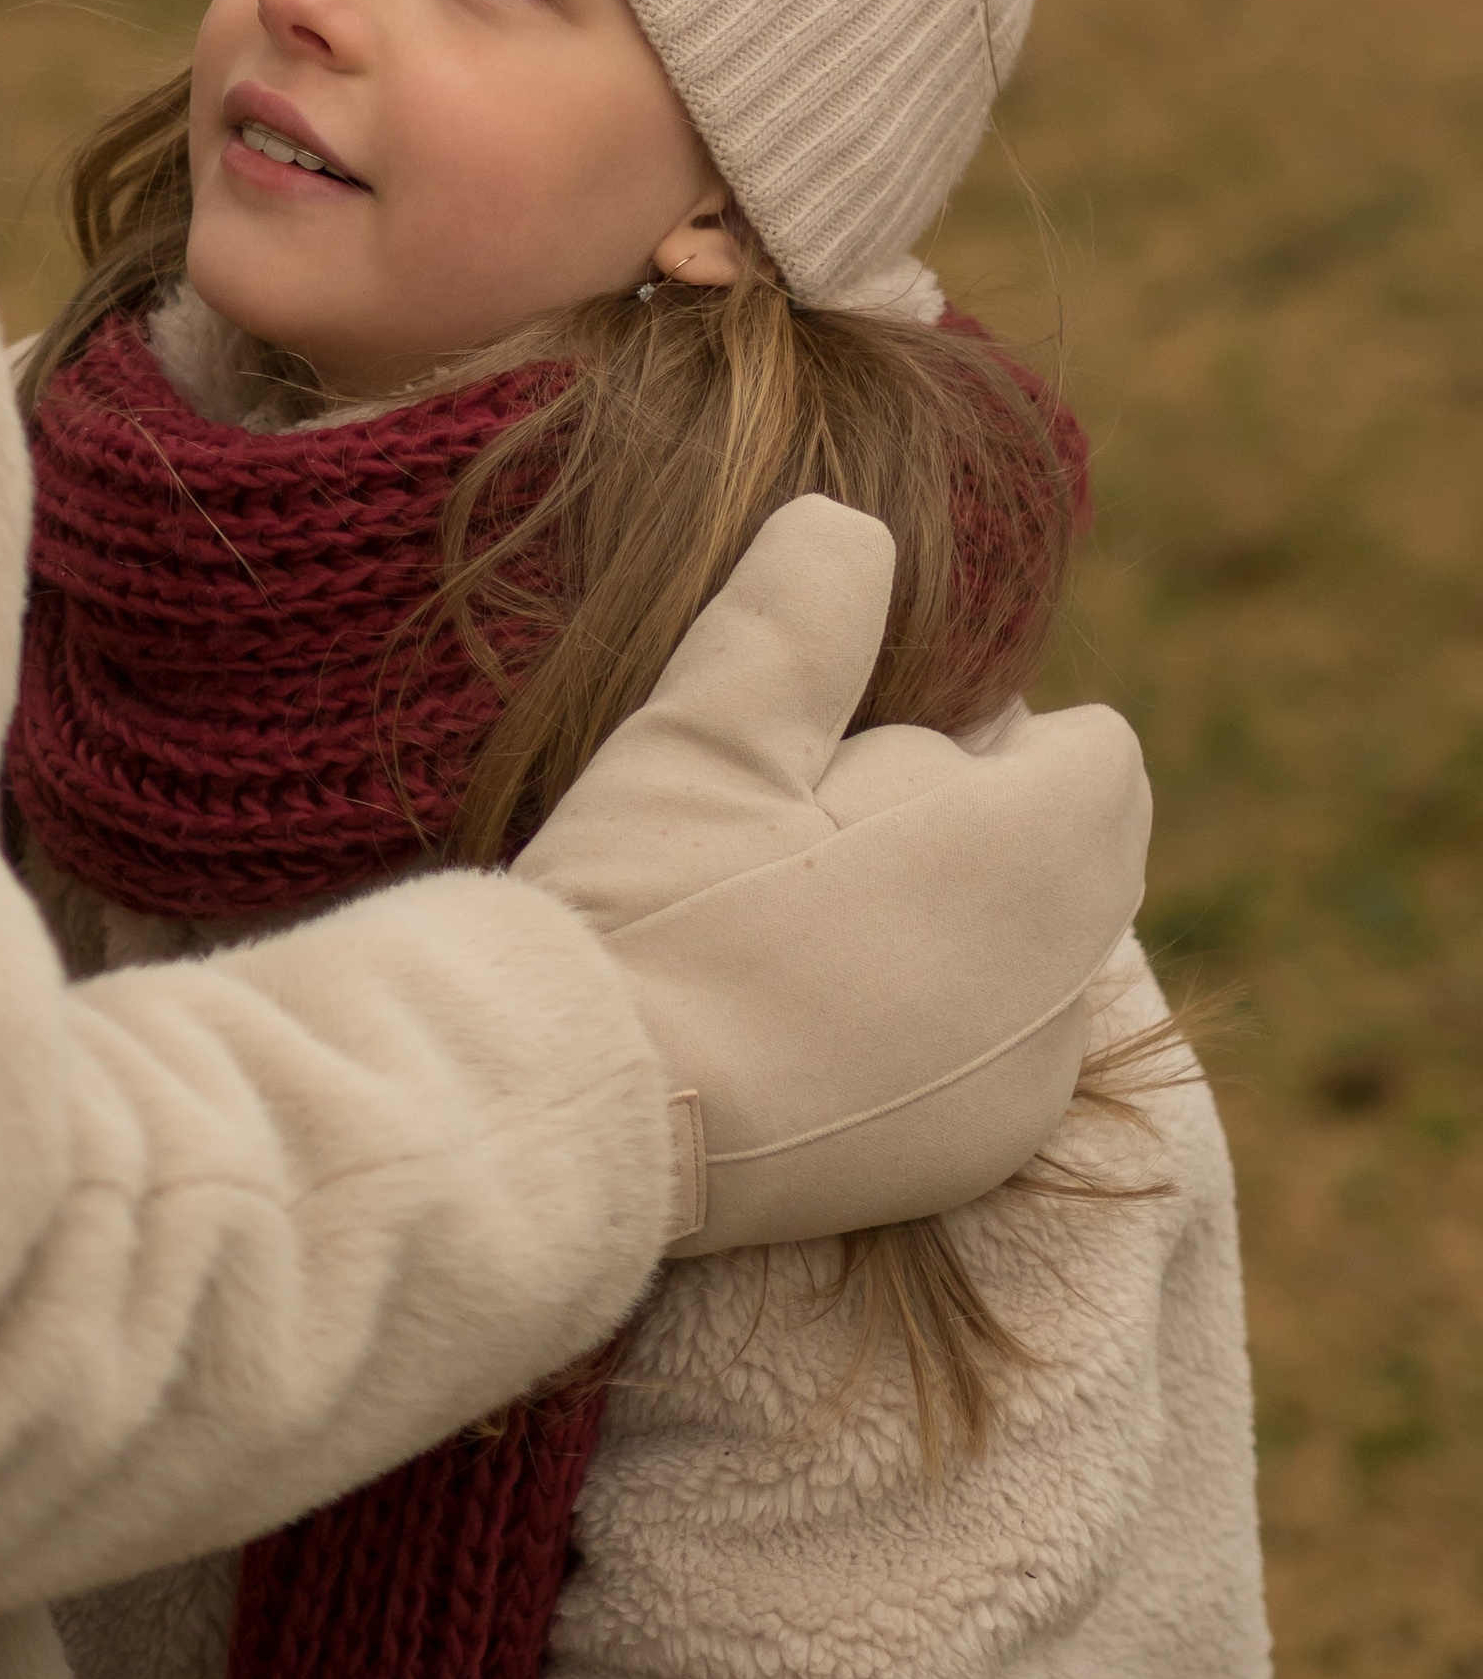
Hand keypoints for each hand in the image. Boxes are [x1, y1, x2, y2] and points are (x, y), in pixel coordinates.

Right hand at [513, 496, 1149, 1253]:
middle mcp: (1058, 981)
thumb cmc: (650, 905)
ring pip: (1039, 945)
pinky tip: (816, 1004)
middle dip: (984, 812)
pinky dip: (942, 1008)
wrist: (582, 1112)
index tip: (850, 743)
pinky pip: (1004, 1046)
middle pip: (1081, 847)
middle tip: (817, 819)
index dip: (984, 721)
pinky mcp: (972, 1157)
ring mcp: (1021, 1086)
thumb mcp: (710, 722)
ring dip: (963, 909)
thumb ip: (804, 605)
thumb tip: (856, 522)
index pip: (1097, 751)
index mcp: (1024, 858)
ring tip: (808, 911)